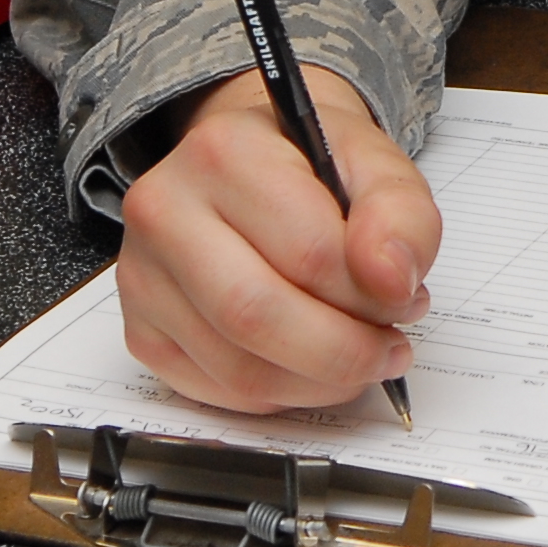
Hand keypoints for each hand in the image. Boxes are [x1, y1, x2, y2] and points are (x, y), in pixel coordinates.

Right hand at [117, 63, 441, 414]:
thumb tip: (392, 281)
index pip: (308, 252)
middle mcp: (165, 210)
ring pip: (237, 368)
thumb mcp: (374, 163)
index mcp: (223, 152)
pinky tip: (307, 363)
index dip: (372, 295)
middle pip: (258, 316)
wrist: (254, 162)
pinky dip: (278, 394)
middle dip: (344, 351)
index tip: (406, 300)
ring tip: (357, 354)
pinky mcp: (141, 330)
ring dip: (317, 381)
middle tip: (388, 349)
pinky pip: (215, 391)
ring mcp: (142, 275)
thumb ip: (400, 213)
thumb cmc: (312, 166)